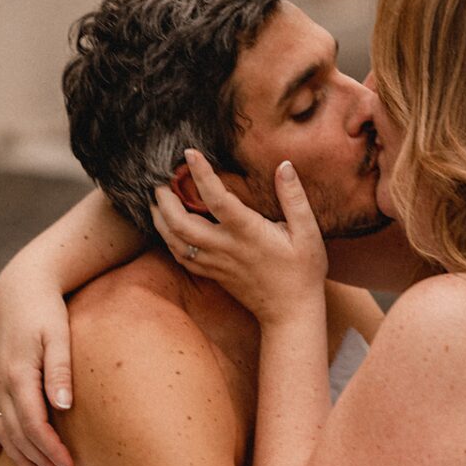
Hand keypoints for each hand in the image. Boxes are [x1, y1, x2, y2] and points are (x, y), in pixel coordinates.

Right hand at [0, 260, 76, 465]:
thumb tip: (63, 405)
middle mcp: (1, 383)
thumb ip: (60, 370)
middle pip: (18, 434)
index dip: (51, 450)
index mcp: (18, 375)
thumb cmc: (45, 309)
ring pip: (4, 429)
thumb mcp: (58, 334)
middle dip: (39, 460)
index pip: (34, 426)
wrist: (18, 286)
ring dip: (20, 456)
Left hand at [151, 149, 327, 324]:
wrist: (291, 313)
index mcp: (247, 233)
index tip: (189, 153)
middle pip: (180, 223)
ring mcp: (215, 263)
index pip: (217, 199)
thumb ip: (294, 198)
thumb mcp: (308, 232)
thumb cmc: (303, 271)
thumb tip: (284, 166)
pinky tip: (167, 226)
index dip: (201, 174)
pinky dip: (168, 238)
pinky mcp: (212, 274)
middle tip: (160, 179)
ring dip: (160, 219)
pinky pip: (181, 257)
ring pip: (174, 241)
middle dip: (165, 199)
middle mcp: (225, 248)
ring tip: (157, 199)